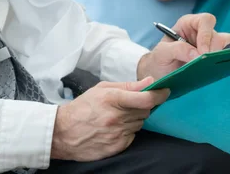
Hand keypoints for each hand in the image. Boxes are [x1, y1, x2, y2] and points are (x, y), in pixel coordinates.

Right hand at [51, 77, 169, 161]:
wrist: (63, 133)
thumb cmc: (83, 107)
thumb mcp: (102, 89)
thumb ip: (128, 85)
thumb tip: (150, 82)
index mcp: (113, 99)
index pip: (145, 98)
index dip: (159, 95)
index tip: (165, 91)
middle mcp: (117, 117)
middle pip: (146, 110)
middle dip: (143, 106)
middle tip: (131, 104)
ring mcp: (117, 133)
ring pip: (140, 123)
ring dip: (134, 119)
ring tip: (118, 116)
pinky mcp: (117, 146)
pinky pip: (133, 136)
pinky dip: (128, 131)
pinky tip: (114, 128)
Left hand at [137, 13, 229, 80]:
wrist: (160, 75)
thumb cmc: (159, 60)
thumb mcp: (161, 53)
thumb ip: (177, 49)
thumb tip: (197, 55)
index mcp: (189, 23)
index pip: (205, 20)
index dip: (206, 35)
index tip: (202, 54)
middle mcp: (202, 32)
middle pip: (218, 35)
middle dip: (214, 51)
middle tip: (205, 65)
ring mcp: (210, 45)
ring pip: (227, 45)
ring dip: (221, 57)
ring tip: (210, 68)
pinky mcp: (214, 58)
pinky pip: (226, 56)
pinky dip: (224, 62)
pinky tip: (214, 71)